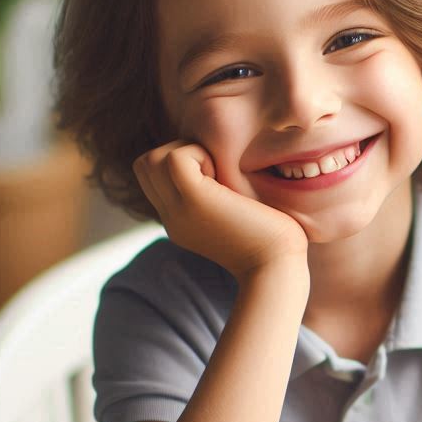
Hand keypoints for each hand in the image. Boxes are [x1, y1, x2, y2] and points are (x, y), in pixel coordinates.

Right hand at [134, 141, 307, 280]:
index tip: (213, 176)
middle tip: (214, 171)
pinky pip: (175, 159)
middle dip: (177, 153)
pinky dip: (198, 154)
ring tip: (218, 174)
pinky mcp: (195, 201)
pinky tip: (223, 177)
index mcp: (180, 221)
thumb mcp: (237, 217)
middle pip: (144, 165)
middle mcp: (172, 217)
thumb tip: (222, 169)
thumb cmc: (273, 242)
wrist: (277, 268)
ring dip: (185, 152)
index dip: (179, 163)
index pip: (152, 176)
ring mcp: (178, 211)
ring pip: (151, 160)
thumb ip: (220, 198)